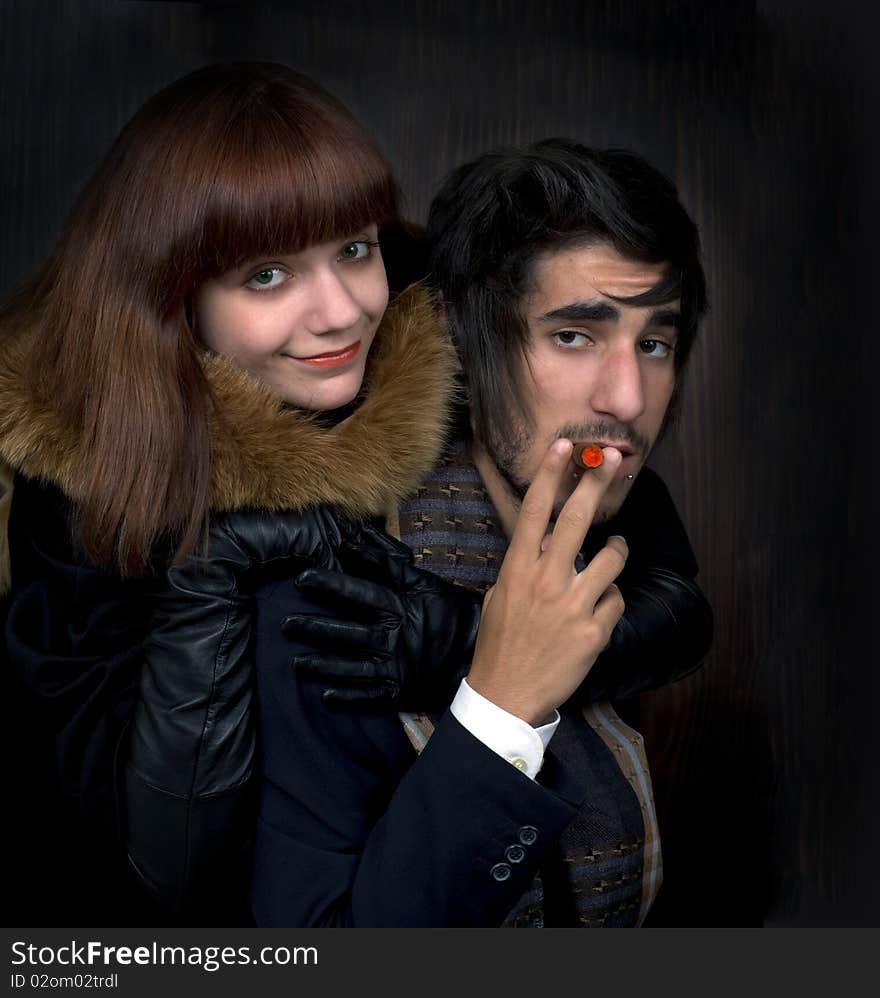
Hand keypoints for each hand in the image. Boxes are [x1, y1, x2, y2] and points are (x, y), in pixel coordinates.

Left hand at [282, 521, 482, 707]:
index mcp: (397, 608)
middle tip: (286, 625)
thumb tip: (356, 543)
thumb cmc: (448, 611)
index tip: (302, 579)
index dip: (330, 585)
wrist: (475, 650)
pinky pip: (370, 697)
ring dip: (322, 666)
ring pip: (351, 667)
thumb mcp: (423, 583)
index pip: (359, 593)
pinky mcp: (400, 691)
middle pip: (346, 633)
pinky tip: (325, 698)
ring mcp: (394, 667)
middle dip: (314, 629)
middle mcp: (391, 638)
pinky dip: (348, 699)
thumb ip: (388, 565)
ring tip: (296, 664)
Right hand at [467, 439, 627, 724]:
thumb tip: (549, 535)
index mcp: (518, 569)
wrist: (506, 694)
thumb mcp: (502, 595)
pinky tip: (598, 610)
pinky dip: (610, 600)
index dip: (550, 474)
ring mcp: (572, 606)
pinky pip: (616, 599)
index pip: (534, 511)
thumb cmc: (501, 642)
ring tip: (614, 549)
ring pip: (611, 558)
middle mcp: (546, 581)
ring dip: (617, 550)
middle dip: (596, 483)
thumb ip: (526, 564)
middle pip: (576, 520)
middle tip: (615, 458)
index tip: (565, 445)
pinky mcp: (594, 631)